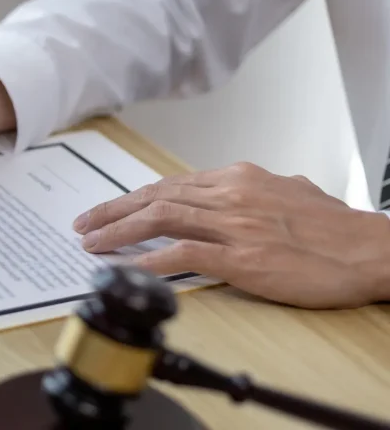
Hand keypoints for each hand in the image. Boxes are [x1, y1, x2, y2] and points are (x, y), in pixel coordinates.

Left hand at [73, 162, 389, 308]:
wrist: (373, 250)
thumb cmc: (336, 228)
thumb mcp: (288, 192)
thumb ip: (255, 192)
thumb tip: (239, 193)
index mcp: (238, 178)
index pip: (171, 185)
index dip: (133, 198)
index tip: (109, 209)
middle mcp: (230, 194)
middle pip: (156, 197)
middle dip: (112, 210)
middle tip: (83, 223)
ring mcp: (235, 225)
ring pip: (161, 218)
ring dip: (119, 231)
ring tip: (92, 243)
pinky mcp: (243, 257)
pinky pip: (184, 254)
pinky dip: (150, 260)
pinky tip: (127, 267)